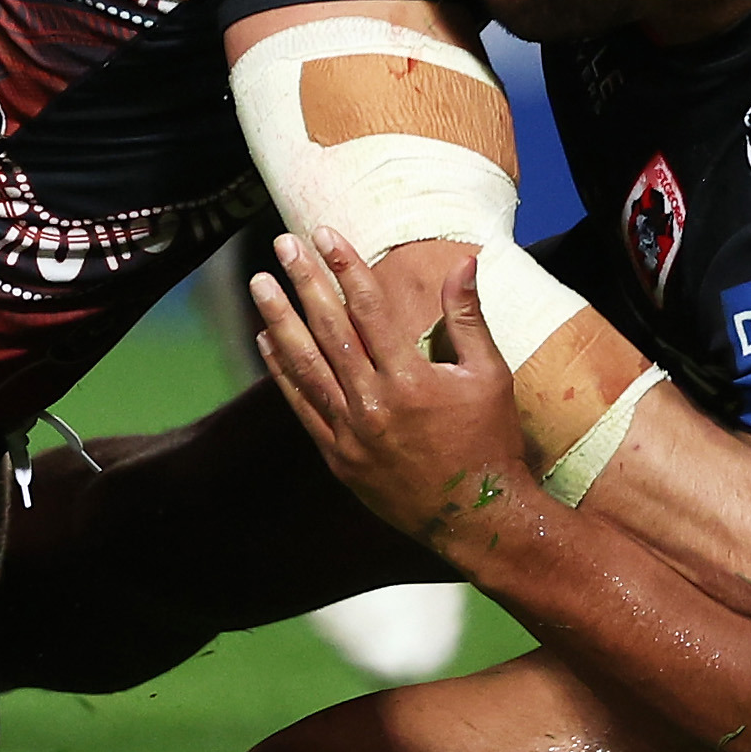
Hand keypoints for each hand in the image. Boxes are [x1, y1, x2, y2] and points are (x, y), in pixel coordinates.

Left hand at [249, 228, 541, 557]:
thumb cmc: (491, 441)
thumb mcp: (490, 375)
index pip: (368, 308)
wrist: (478, 518)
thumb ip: (468, 316)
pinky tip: (266, 341)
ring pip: (305, 366)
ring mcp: (351, 434)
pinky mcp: (339, 457)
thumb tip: (464, 261)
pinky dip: (282, 372)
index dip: (344, 266)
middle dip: (303, 281)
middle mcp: (373, 404)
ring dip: (279, 320)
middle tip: (282, 244)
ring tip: (259, 284)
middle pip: (328, 329)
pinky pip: (302, 406)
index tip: (324, 233)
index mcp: (410, 380)